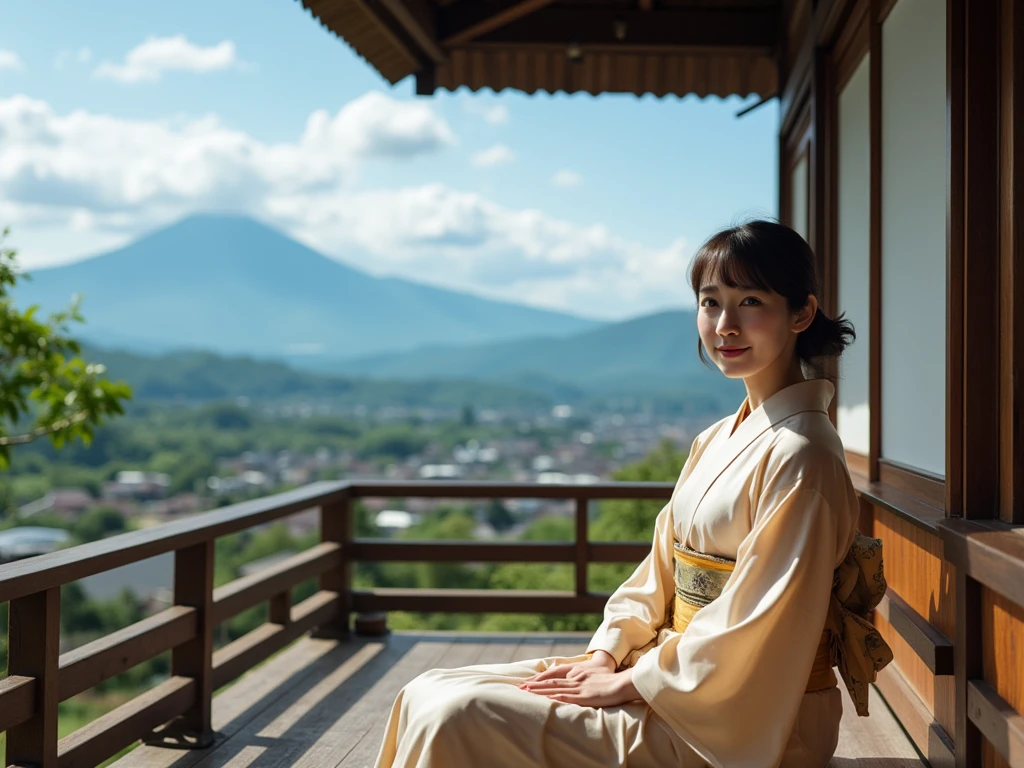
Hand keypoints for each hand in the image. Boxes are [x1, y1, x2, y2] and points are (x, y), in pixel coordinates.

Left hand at [519, 666, 641, 707]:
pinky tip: (546, 699)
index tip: (529, 684)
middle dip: (535, 686)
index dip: (541, 681)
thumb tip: (580, 688)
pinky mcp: (585, 696)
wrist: (623, 682)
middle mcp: (575, 679)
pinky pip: (567, 697)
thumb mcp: (595, 678)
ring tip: (526, 693)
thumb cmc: (612, 681)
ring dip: (540, 691)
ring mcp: (579, 687)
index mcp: (577, 674)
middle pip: (551, 682)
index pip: (556, 678)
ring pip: (555, 689)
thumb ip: (585, 681)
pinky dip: (555, 698)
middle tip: (521, 688)